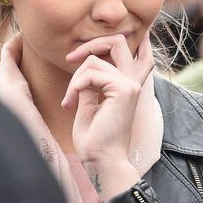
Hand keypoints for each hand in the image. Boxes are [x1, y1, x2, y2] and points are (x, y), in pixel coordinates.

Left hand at [62, 35, 154, 199]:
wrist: (100, 161)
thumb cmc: (94, 139)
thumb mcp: (89, 102)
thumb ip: (91, 82)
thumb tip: (84, 63)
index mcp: (129, 85)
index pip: (133, 51)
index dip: (113, 41)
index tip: (78, 54)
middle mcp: (133, 82)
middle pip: (118, 42)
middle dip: (91, 44)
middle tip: (69, 59)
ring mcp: (131, 85)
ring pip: (95, 59)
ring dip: (75, 78)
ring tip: (69, 100)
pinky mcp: (124, 89)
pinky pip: (91, 73)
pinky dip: (75, 86)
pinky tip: (71, 104)